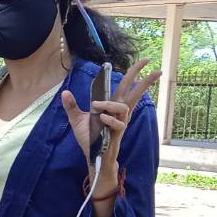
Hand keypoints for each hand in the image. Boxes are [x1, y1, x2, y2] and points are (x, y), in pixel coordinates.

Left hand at [59, 57, 159, 174]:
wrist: (92, 156)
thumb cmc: (89, 138)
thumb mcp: (76, 120)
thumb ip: (72, 106)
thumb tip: (65, 92)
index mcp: (112, 106)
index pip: (125, 86)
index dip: (134, 73)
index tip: (144, 60)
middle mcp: (119, 112)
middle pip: (134, 91)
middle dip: (143, 78)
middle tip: (151, 62)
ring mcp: (120, 121)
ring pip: (123, 106)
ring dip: (109, 104)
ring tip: (95, 105)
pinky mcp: (118, 133)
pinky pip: (118, 123)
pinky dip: (109, 119)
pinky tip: (101, 119)